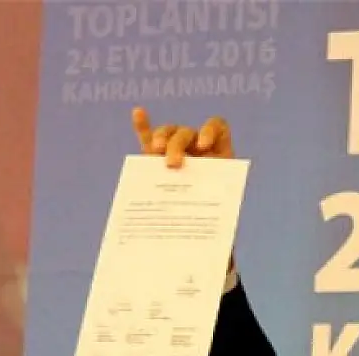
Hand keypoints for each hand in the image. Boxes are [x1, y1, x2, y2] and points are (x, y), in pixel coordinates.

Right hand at [131, 107, 238, 276]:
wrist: (200, 233)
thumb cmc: (213, 227)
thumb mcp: (218, 220)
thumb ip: (217, 217)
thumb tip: (219, 240)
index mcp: (220, 156)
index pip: (217, 128)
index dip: (210, 130)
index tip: (204, 147)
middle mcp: (198, 150)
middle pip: (186, 133)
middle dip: (178, 145)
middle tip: (173, 165)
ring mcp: (177, 152)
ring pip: (168, 135)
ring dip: (162, 139)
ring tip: (157, 152)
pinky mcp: (157, 160)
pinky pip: (148, 139)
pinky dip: (143, 126)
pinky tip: (138, 112)